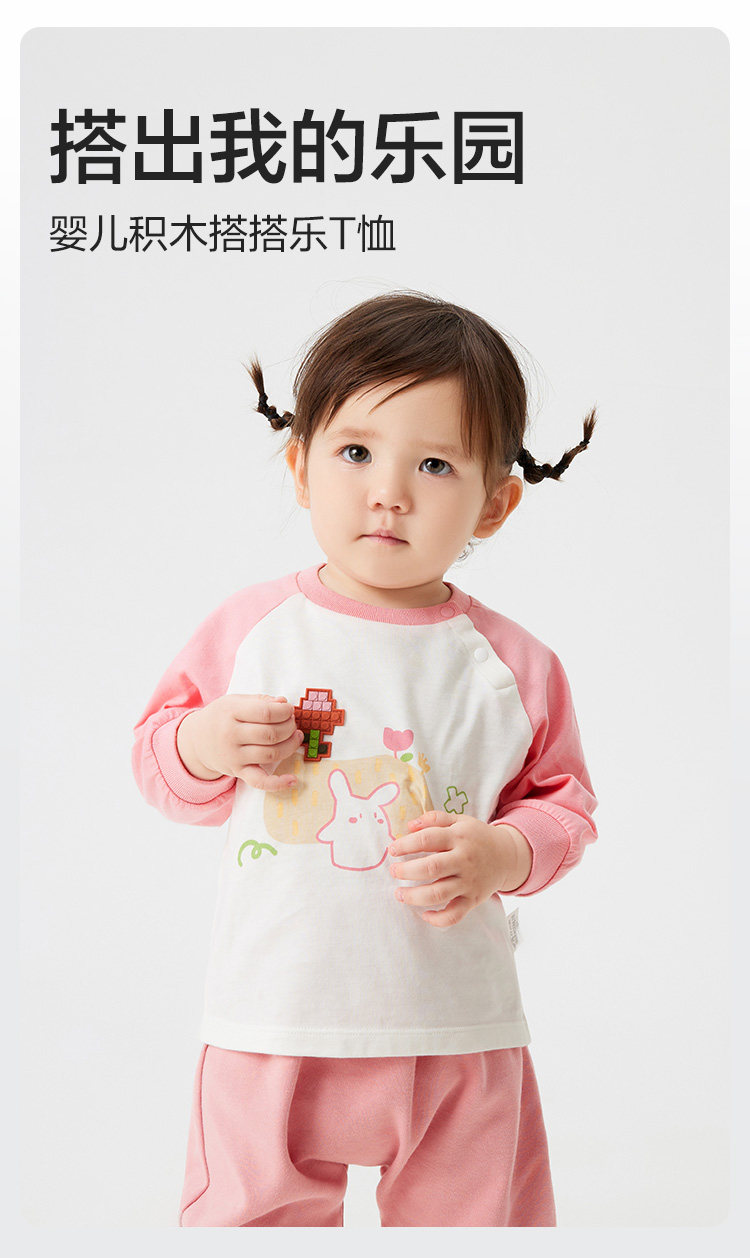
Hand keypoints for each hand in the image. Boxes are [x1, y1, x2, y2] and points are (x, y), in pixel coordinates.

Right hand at [176, 694, 304, 790]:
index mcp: (231, 712)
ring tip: (295, 736)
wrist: (196, 741)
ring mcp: (234, 756)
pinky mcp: (238, 772)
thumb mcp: (235, 701)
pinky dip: (277, 783)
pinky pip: (260, 781)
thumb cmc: (221, 717)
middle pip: (270, 734)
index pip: (266, 712)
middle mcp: (231, 735)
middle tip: (292, 723)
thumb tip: (283, 703)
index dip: (284, 711)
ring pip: (271, 754)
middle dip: (289, 727)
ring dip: (290, 745)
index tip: (288, 710)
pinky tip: (293, 779)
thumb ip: (261, 700)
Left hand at [388, 810, 532, 928]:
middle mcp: (464, 860)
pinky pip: (454, 915)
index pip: (427, 839)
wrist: (508, 856)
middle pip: (431, 868)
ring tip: (399, 894)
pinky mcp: (473, 900)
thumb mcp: (459, 820)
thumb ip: (435, 819)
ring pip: (439, 894)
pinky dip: (437, 919)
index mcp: (459, 837)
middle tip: (393, 871)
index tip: (392, 850)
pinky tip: (424, 914)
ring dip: (414, 896)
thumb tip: (409, 826)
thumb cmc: (477, 837)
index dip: (405, 845)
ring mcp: (469, 882)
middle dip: (406, 871)